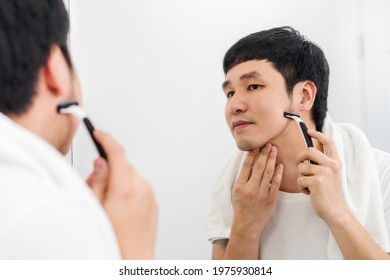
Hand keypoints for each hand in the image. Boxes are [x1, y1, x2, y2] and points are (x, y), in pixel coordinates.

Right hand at [86, 130, 157, 258]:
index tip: (99, 133)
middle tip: (95, 184)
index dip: (106, 139)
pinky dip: (130, 188)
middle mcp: (141, 188)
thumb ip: (98, 181)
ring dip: (120, 180)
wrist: (134, 258)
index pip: (116, 153)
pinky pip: (140, 186)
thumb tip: (100, 163)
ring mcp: (150, 194)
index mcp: (125, 188)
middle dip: (108, 168)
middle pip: (123, 165)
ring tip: (110, 201)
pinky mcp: (154, 201)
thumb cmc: (115, 240)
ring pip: (131, 175)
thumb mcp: (97, 209)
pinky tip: (122, 207)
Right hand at [232, 143, 282, 235]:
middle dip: (264, 153)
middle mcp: (250, 188)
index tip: (257, 146)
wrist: (247, 224)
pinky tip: (280, 165)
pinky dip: (278, 173)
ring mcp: (261, 194)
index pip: (247, 165)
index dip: (253, 154)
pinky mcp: (271, 199)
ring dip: (271, 159)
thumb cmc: (241, 206)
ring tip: (274, 150)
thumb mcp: (237, 190)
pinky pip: (276, 183)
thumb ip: (243, 177)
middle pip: (258, 166)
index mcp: (240, 185)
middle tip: (268, 144)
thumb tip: (250, 161)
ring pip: (268, 173)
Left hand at [297, 130, 347, 222]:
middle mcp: (331, 165)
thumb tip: (308, 153)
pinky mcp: (317, 182)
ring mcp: (324, 173)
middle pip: (308, 150)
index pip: (329, 142)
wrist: (335, 211)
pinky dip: (301, 187)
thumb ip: (322, 163)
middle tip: (301, 166)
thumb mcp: (331, 175)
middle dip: (299, 158)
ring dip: (301, 176)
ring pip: (301, 166)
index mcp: (335, 162)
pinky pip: (299, 179)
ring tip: (309, 185)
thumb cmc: (330, 193)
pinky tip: (309, 192)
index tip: (309, 131)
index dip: (318, 135)